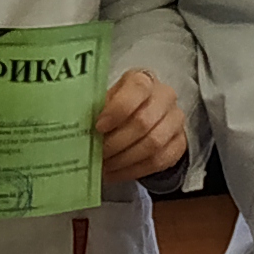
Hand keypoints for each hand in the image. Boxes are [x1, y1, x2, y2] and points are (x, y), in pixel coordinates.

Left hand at [96, 69, 186, 191]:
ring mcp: (175, 120)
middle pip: (143, 121)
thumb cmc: (118, 107)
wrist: (143, 118)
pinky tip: (116, 173)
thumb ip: (95, 110)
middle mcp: (164, 96)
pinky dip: (134, 170)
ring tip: (105, 166)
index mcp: (143, 80)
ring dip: (124, 159)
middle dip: (117, 142)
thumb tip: (74, 127)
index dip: (118, 109)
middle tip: (98, 154)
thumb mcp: (105, 101)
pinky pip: (159, 161)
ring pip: (153, 144)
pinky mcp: (180, 142)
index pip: (137, 88)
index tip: (99, 126)